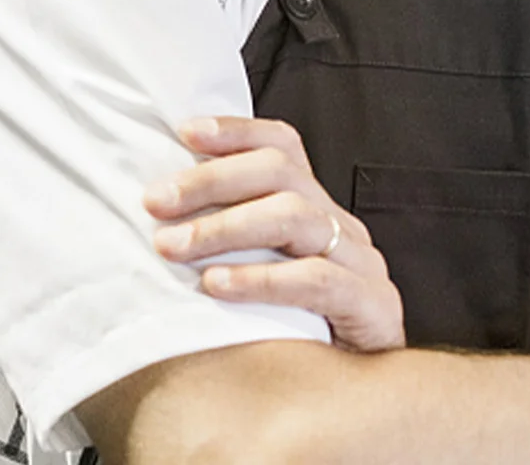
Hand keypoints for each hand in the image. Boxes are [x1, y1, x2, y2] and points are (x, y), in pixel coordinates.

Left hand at [144, 115, 404, 351]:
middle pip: (281, 173)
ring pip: (294, 217)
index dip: (237, 132)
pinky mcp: (372, 305)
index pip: (283, 146)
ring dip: (224, 227)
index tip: (186, 132)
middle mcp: (341, 225)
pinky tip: (217, 286)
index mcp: (318, 208)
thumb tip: (161, 217)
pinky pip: (315, 280)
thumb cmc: (307, 332)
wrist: (370, 397)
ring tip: (174, 247)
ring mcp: (361, 262)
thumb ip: (235, 242)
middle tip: (157, 201)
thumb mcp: (269, 274)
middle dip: (212, 181)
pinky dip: (260, 279)